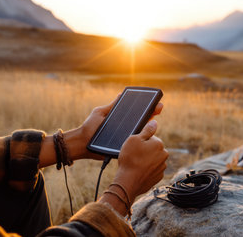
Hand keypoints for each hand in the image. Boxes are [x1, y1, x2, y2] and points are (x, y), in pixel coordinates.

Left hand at [38, 95, 162, 166]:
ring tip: (155, 116)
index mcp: (121, 120)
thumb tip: (120, 95)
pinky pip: (134, 142)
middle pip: (142, 121)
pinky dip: (141, 137)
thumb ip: (111, 106)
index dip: (146, 108)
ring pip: (140, 132)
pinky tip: (147, 130)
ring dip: (149, 125)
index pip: (136, 113)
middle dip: (152, 113)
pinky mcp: (124, 147)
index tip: (154, 101)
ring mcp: (126, 138)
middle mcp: (126, 129)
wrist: (82, 143)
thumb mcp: (100, 113)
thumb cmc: (90, 127)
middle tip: (159, 107)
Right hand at [112, 120, 167, 202]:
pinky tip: (138, 171)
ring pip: (153, 159)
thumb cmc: (130, 159)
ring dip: (146, 160)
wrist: (128, 181)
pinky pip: (152, 170)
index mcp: (159, 144)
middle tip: (134, 155)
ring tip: (135, 164)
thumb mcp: (134, 139)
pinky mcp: (158, 177)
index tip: (134, 147)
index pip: (150, 138)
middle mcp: (164, 155)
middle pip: (153, 149)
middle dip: (144, 151)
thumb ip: (147, 130)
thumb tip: (154, 122)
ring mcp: (162, 167)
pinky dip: (146, 170)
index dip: (141, 141)